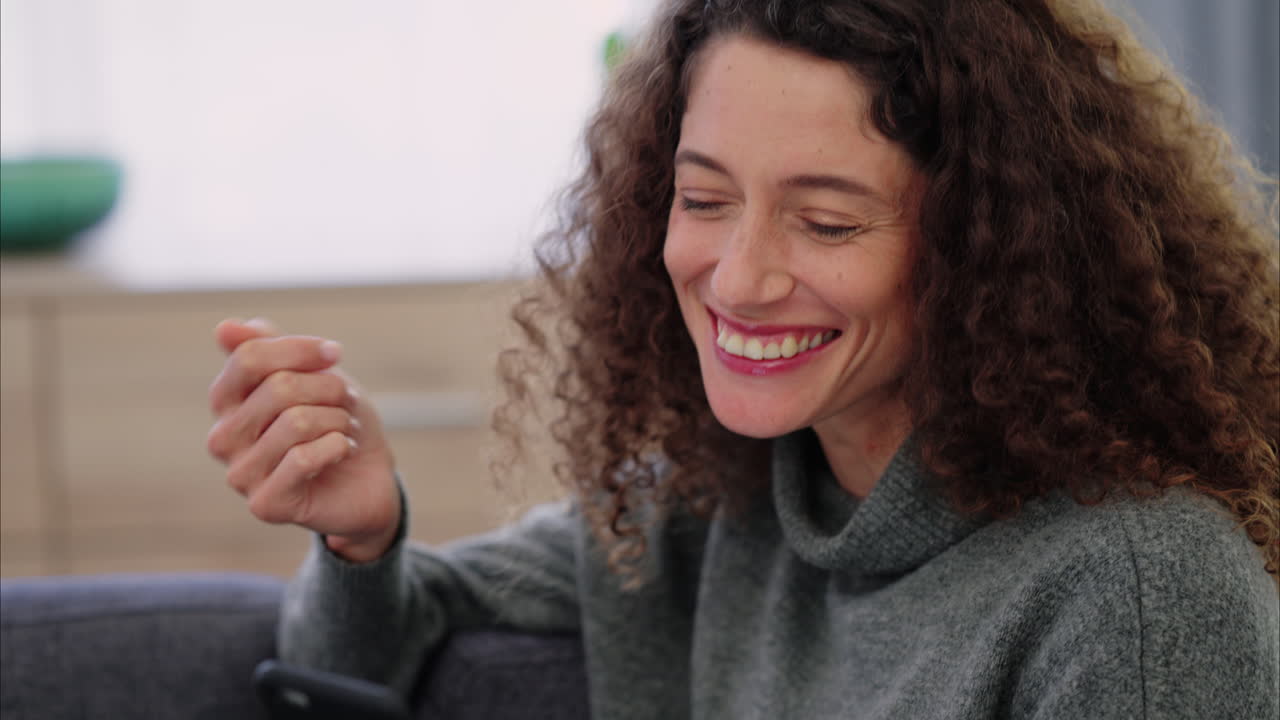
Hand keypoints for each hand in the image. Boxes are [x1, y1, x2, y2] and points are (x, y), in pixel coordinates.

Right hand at [207, 318, 400, 562]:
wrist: (369, 479)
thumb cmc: (335, 422)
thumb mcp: (311, 374)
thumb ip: (268, 348)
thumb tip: (224, 328)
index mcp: (227, 401)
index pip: (248, 357)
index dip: (299, 349)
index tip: (335, 353)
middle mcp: (223, 438)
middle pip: (278, 387)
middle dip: (328, 389)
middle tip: (345, 405)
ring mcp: (240, 474)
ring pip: (296, 421)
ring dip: (338, 420)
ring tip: (343, 431)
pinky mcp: (265, 504)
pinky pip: (303, 457)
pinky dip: (337, 446)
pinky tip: (341, 453)